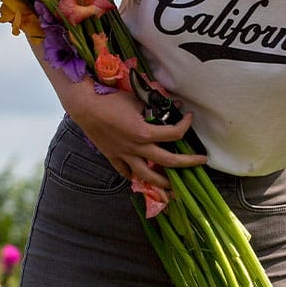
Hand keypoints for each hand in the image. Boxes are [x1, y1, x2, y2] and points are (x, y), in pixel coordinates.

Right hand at [56, 76, 206, 188]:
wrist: (85, 106)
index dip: (186, 125)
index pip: (174, 134)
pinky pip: (125, 171)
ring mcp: (124, 155)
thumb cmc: (111, 99)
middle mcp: (137, 147)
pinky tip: (140, 177)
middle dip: (187, 163)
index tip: (189, 117)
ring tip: (173, 187)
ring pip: (147, 175)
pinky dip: (134, 176)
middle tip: (201, 162)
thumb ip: (154, 106)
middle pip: (168, 161)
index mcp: (145, 133)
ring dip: (162, 183)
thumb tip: (171, 105)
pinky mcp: (113, 156)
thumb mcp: (136, 99)